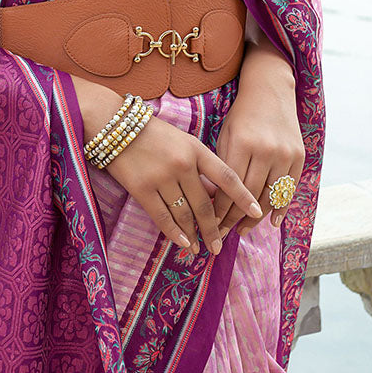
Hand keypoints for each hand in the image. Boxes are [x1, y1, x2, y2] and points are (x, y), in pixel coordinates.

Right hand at [72, 76, 261, 255]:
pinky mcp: (142, 189)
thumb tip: (216, 197)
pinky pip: (162, 217)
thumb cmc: (152, 133)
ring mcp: (162, 177)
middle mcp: (182, 164)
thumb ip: (199, 165)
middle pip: (205, 204)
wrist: (114, 125)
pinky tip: (183, 243)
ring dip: (194, 234)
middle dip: (214, 228)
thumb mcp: (182, 141)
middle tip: (220, 245)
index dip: (243, 196)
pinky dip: (174, 232)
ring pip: (184, 213)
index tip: (257, 211)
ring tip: (201, 247)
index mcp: (196, 149)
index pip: (227, 177)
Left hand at [214, 38, 303, 236]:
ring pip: (270, 196)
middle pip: (250, 195)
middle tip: (223, 233)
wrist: (271, 91)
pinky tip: (272, 221)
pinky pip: (289, 188)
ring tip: (243, 230)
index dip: (220, 209)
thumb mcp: (226, 135)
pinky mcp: (299, 157)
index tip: (211, 224)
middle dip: (234, 217)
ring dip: (256, 217)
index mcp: (243, 144)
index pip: (230, 187)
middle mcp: (266, 150)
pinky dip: (281, 207)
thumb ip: (223, 165)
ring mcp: (285, 154)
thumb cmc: (241, 115)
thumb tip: (214, 200)